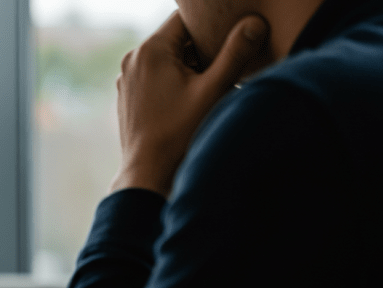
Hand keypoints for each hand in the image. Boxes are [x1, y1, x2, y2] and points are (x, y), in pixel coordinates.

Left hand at [111, 11, 269, 196]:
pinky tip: (193, 101)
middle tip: (225, 66)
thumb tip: (255, 22)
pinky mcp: (130, 96)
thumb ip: (236, 53)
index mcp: (151, 49)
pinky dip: (177, 82)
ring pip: (169, 59)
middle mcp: (133, 59)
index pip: (188, 18)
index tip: (232, 35)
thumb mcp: (213, 90)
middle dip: (203, 49)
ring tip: (210, 87)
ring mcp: (128, 79)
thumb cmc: (179, 135)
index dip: (213, 25)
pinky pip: (158, 77)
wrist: (148, 175)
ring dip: (192, 67)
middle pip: (178, 39)